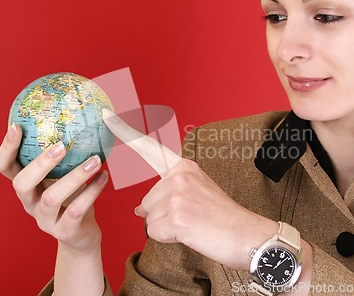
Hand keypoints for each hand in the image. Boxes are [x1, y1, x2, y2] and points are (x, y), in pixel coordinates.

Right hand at [0, 123, 108, 252]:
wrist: (81, 235)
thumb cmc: (72, 197)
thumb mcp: (64, 175)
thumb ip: (65, 155)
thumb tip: (84, 115)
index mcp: (26, 186)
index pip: (4, 167)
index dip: (6, 148)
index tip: (17, 125)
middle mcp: (29, 203)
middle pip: (21, 183)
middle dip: (40, 163)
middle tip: (61, 145)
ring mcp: (44, 220)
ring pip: (52, 197)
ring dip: (76, 176)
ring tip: (96, 159)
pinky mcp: (64, 232)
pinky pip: (77, 210)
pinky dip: (92, 192)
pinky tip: (104, 177)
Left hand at [102, 109, 278, 270]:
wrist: (248, 235)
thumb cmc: (223, 217)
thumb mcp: (198, 193)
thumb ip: (167, 194)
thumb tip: (139, 211)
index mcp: (184, 166)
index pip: (149, 147)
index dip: (124, 131)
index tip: (105, 115)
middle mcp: (178, 175)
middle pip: (147, 201)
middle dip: (161, 216)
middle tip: (192, 218)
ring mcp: (176, 195)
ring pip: (148, 219)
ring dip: (166, 228)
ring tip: (193, 226)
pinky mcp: (175, 217)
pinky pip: (154, 232)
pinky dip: (168, 238)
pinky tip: (191, 233)